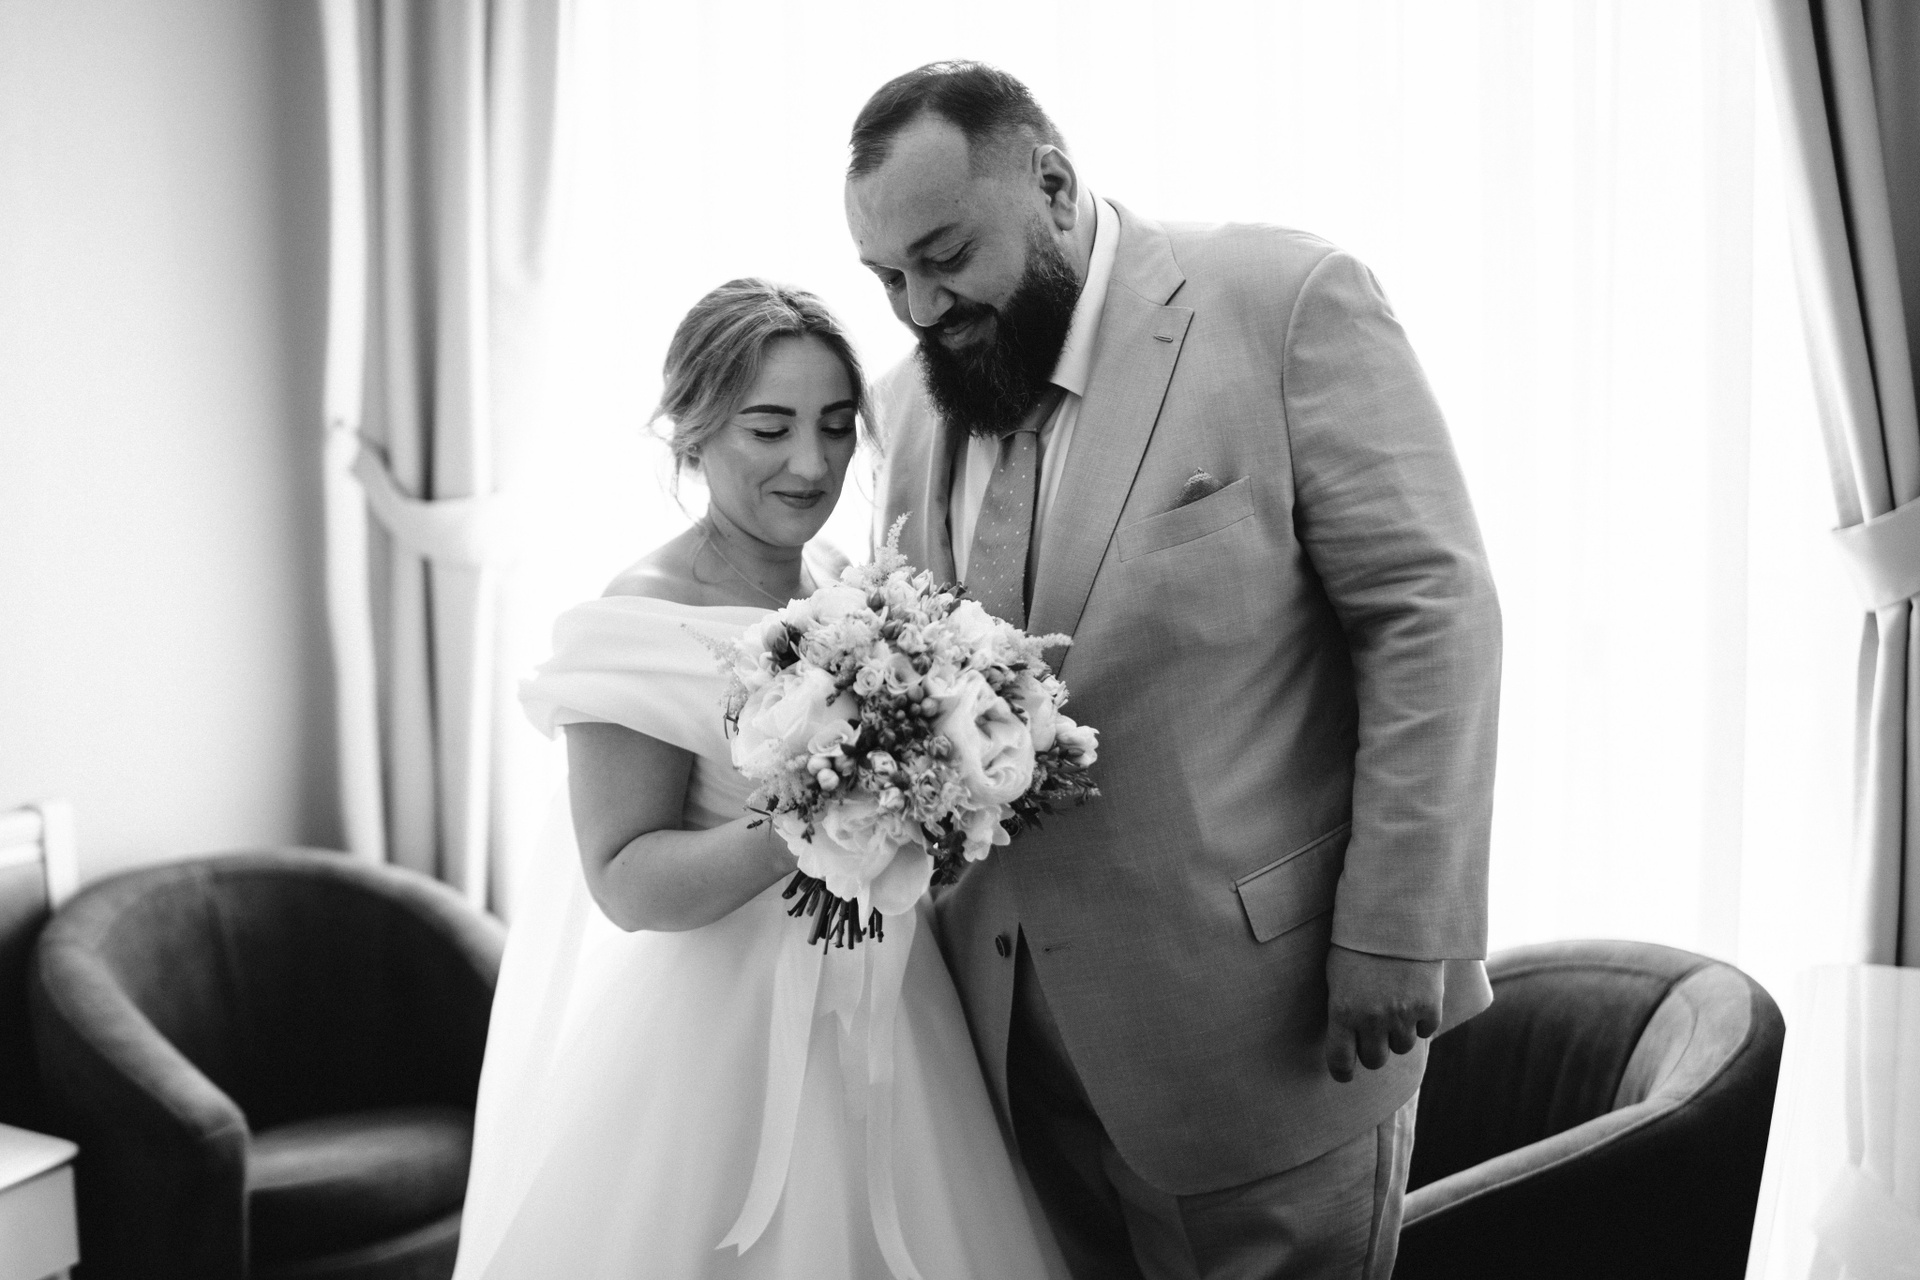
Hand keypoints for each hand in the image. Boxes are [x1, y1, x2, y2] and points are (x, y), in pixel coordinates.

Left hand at [1324, 945, 1442, 1082]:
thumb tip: (1345, 1037)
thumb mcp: (1337, 975)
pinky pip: (1425, 1030)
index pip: (1340, 1061)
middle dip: (1372, 1050)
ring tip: (1394, 1008)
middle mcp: (1373, 1019)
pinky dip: (1421, 1021)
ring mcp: (1403, 1014)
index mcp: (1343, 1011)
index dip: (1342, 1072)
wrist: (1396, 915)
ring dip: (1398, 1034)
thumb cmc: (1358, 942)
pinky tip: (1414, 1000)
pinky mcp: (1429, 1006)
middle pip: (1375, 1060)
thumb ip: (1342, 1008)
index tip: (1344, 1074)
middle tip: (1373, 1035)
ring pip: (1402, 1047)